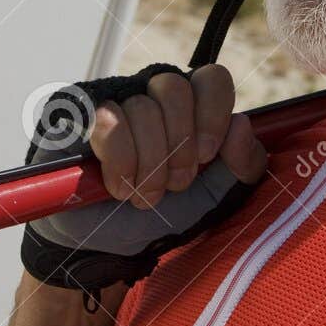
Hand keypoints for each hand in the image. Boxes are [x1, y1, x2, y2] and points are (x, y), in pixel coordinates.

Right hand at [88, 64, 265, 208]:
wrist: (112, 246)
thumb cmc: (165, 215)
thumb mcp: (217, 196)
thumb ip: (244, 164)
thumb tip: (241, 123)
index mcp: (192, 107)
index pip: (211, 79)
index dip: (212, 115)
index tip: (206, 155)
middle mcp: (153, 96)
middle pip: (175, 88)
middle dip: (178, 146)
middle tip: (174, 184)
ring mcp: (116, 102)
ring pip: (142, 108)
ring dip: (149, 165)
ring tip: (144, 194)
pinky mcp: (81, 117)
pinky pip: (109, 123)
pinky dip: (120, 163)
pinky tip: (119, 186)